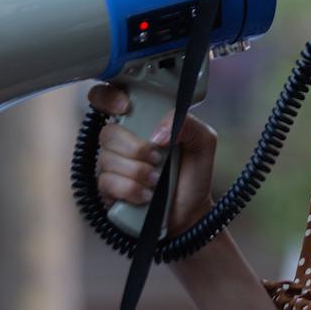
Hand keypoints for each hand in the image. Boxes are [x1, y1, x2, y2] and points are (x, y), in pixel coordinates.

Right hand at [88, 82, 216, 236]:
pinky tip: (146, 195)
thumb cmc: (193, 174)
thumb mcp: (203, 141)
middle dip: (135, 148)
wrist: (190, 212)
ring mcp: (112, 165)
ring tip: (156, 181)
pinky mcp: (107, 189)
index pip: (108, 97)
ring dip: (136, 171)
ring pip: (107, 158)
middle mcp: (122, 141)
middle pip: (108, 132)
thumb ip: (188, 123)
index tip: (125, 108)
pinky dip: (130, 189)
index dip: (108, 97)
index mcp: (141, 121)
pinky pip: (107, 182)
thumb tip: (157, 134)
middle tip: (158, 158)